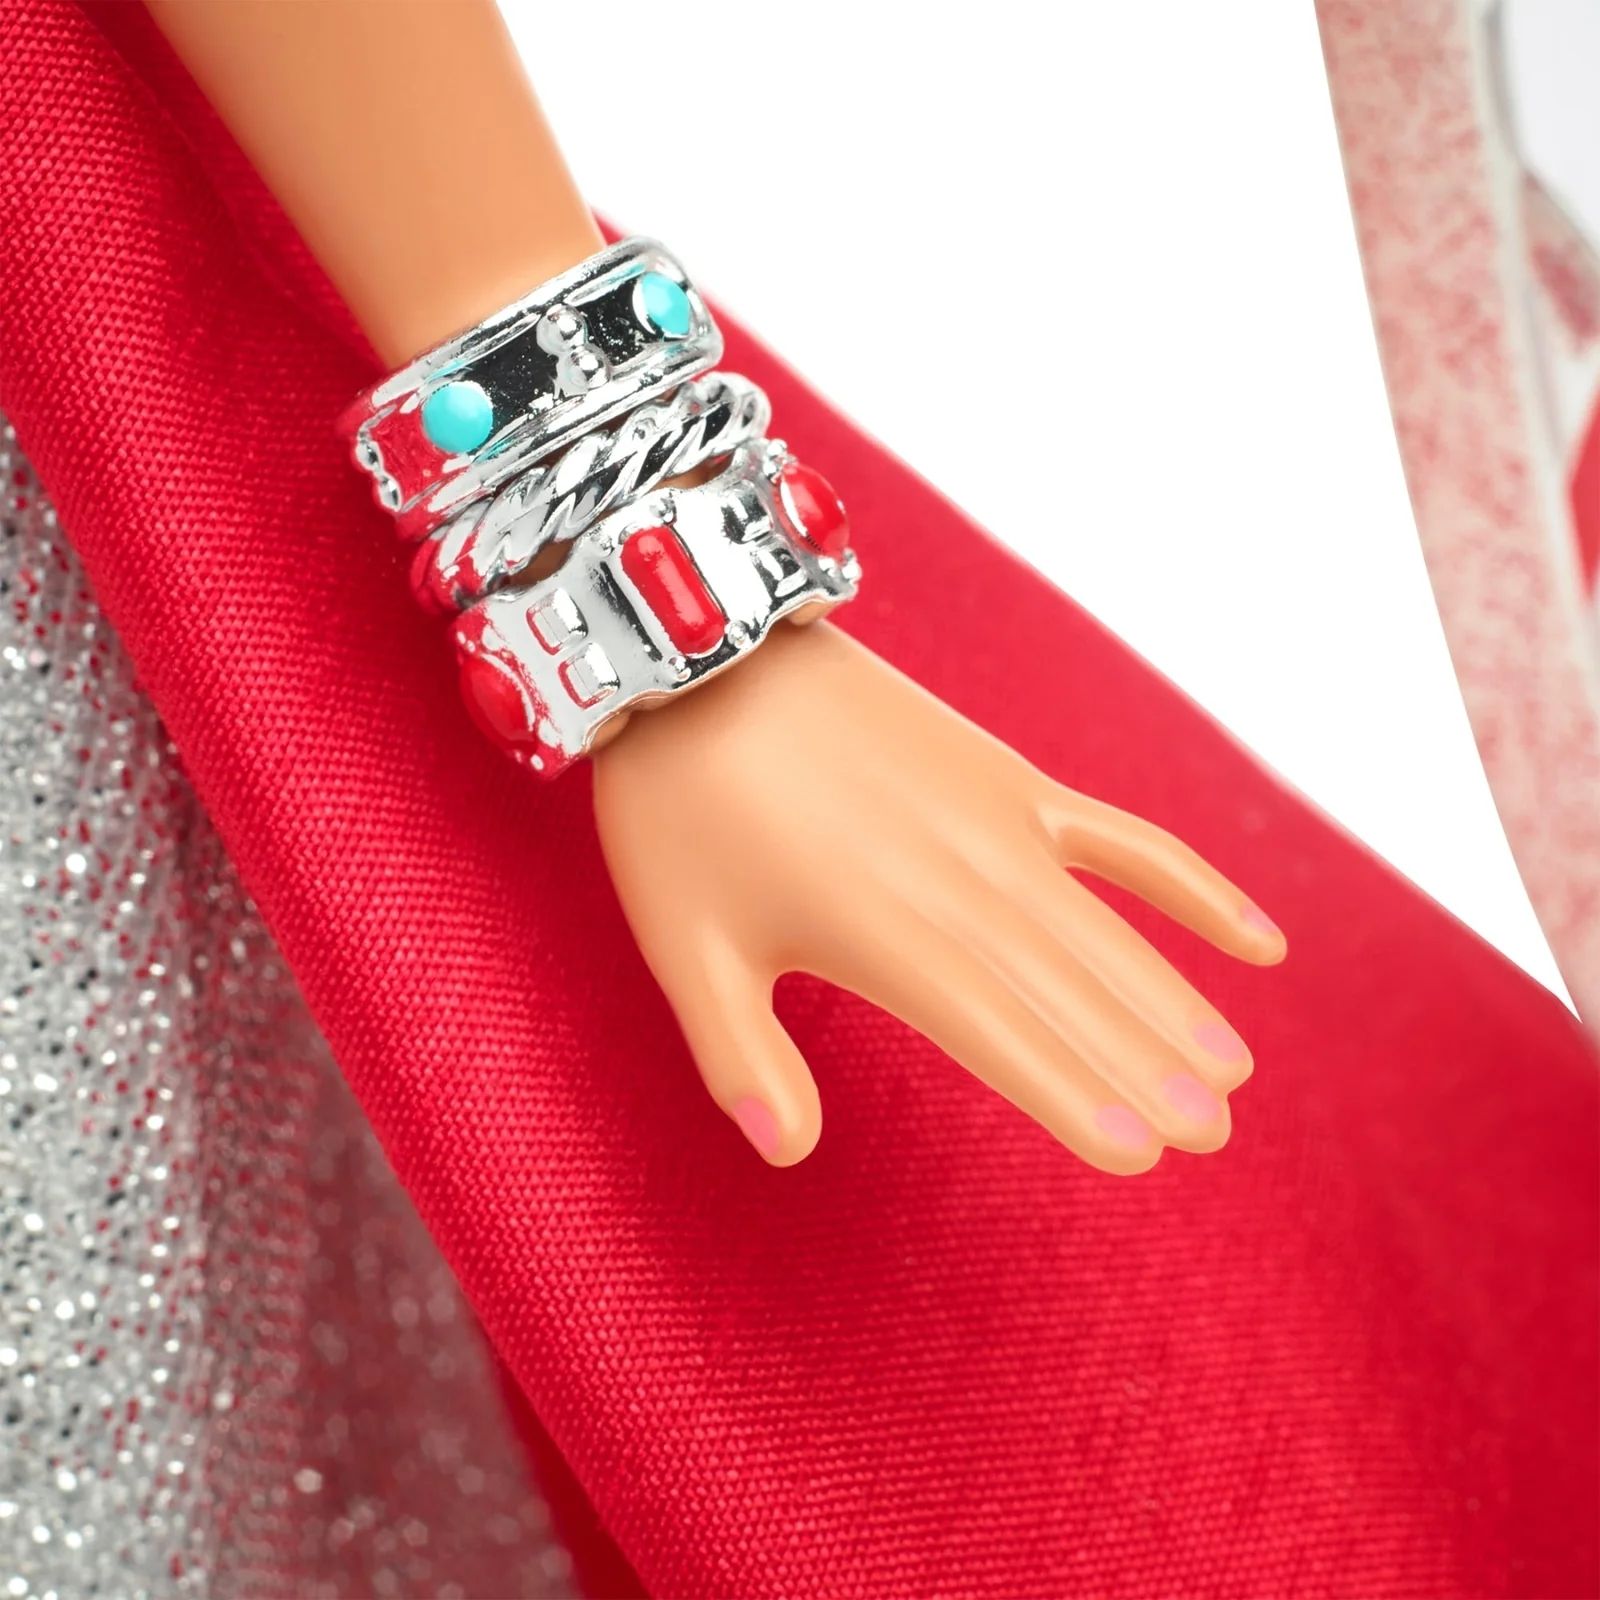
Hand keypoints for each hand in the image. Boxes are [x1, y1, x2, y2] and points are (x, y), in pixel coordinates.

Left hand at [593, 621, 1285, 1170]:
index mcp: (882, 932)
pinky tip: (1257, 939)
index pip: (997, 1031)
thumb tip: (786, 1152)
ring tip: (1235, 1073)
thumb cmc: (680, 811)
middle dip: (1144, 1066)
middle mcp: (959, 881)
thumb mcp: (685, 942)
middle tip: (1214, 1135)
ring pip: (1106, 928)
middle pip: (1069, 989)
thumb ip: (739, 1053)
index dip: (1069, 1093)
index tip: (1141, 1155)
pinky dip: (1189, 886)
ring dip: (1173, 999)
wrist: (704, 654)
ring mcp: (998, 822)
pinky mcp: (1009, 778)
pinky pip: (1122, 838)